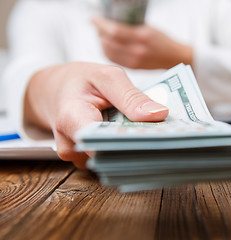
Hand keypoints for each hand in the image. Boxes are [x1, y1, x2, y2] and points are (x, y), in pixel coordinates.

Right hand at [24, 62, 168, 167]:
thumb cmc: (81, 81)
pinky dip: (125, 148)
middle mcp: (71, 145)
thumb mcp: (107, 77)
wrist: (56, 91)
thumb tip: (159, 114)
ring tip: (149, 133)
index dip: (132, 144)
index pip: (102, 144)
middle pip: (111, 156)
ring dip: (133, 148)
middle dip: (139, 147)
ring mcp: (77, 157)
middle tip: (165, 135)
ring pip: (113, 161)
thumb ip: (131, 96)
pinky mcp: (86, 160)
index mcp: (71, 119)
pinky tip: (135, 136)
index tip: (159, 139)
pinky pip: (110, 159)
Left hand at [92, 17, 192, 68]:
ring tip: (102, 35)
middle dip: (100, 32)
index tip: (94, 19)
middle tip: (98, 26)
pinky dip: (107, 51)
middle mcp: (137, 50)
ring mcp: (134, 60)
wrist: (172, 57)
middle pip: (108, 42)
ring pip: (108, 51)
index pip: (114, 30)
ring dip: (102, 42)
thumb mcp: (148, 28)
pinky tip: (108, 46)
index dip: (101, 24)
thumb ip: (130, 26)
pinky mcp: (132, 67)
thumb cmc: (162, 40)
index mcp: (142, 36)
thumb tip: (110, 20)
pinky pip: (113, 59)